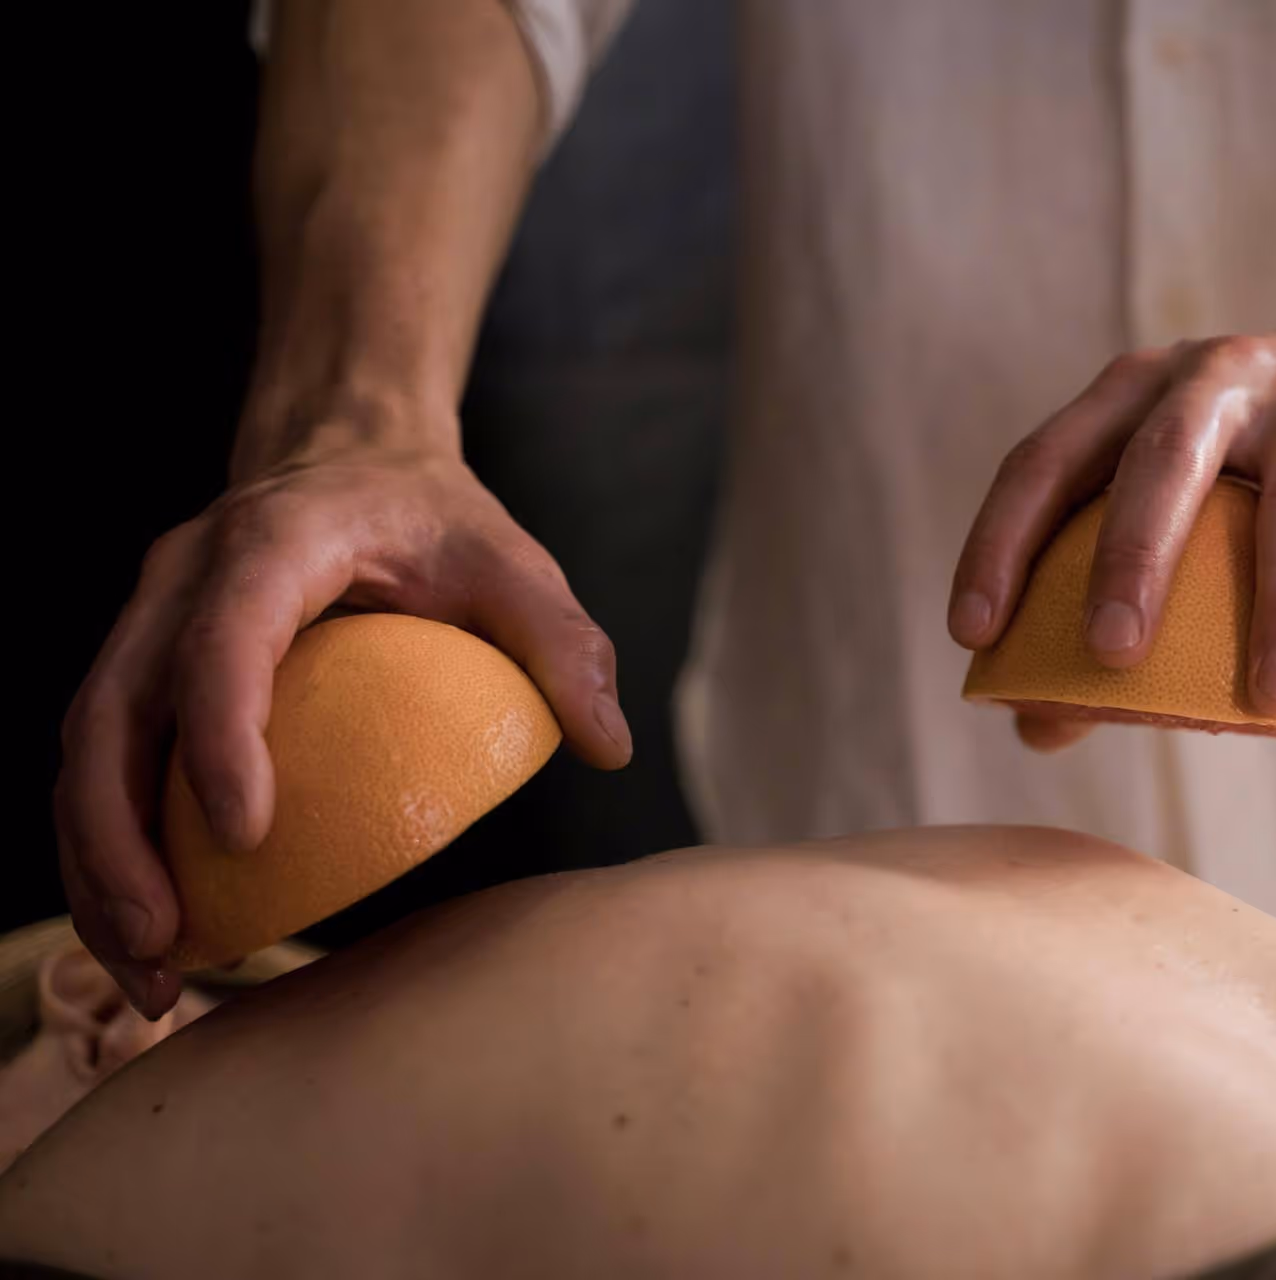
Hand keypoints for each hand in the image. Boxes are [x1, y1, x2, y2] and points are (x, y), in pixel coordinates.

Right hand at [56, 431, 629, 1016]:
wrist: (352, 457)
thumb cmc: (434, 519)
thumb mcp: (513, 563)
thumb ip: (564, 644)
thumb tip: (609, 747)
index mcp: (271, 543)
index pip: (222, 640)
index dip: (222, 736)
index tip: (247, 836)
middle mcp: (181, 579)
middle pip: (112, 712)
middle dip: (118, 839)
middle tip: (163, 944)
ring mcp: (146, 623)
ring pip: (85, 751)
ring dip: (97, 869)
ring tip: (147, 974)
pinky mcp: (141, 669)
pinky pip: (103, 766)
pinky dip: (112, 854)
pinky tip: (156, 935)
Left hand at [950, 298, 1275, 755]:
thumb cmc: (1255, 454)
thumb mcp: (1178, 490)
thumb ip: (1106, 589)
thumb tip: (1035, 728)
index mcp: (1135, 390)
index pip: (1046, 459)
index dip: (1000, 541)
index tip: (972, 634)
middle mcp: (1215, 379)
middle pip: (1164, 461)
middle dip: (1133, 556)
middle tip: (1109, 654)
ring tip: (1273, 705)